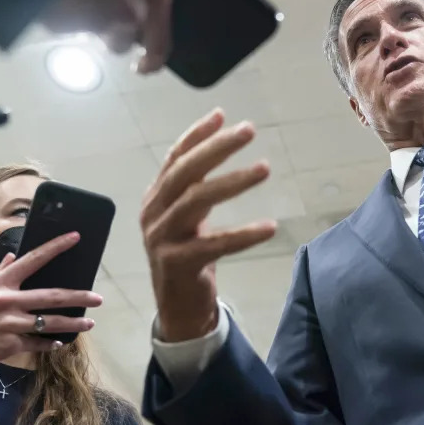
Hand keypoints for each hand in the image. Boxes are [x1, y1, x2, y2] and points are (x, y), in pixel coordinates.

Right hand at [0, 233, 100, 377]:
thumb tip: (13, 258)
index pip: (32, 259)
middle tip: (99, 298)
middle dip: (80, 296)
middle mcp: (6, 302)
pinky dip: (50, 344)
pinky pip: (38, 343)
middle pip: (52, 296)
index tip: (75, 238)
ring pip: (51, 322)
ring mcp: (9, 324)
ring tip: (89, 323)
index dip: (56, 247)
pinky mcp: (10, 345)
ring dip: (73, 323)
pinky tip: (60, 343)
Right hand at [40, 0, 236, 72]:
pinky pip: (58, 19)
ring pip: (90, 29)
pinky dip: (59, 4)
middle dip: (116, 26)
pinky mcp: (49, 13)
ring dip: (88, 15)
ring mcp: (84, 18)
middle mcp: (123, 14)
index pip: (160, 48)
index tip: (146, 63)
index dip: (155, 59)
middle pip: (121, 38)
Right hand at [141, 109, 275, 342]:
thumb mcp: (186, 218)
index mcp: (156, 199)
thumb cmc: (188, 256)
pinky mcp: (177, 264)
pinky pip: (215, 244)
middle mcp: (153, 214)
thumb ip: (195, 186)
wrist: (177, 308)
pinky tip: (270, 227)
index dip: (196, 135)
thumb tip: (219, 139)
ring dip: (234, 182)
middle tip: (249, 130)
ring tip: (265, 168)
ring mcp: (162, 239)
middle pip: (185, 172)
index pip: (175, 159)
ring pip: (197, 200)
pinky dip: (244, 234)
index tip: (222, 115)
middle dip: (217, 148)